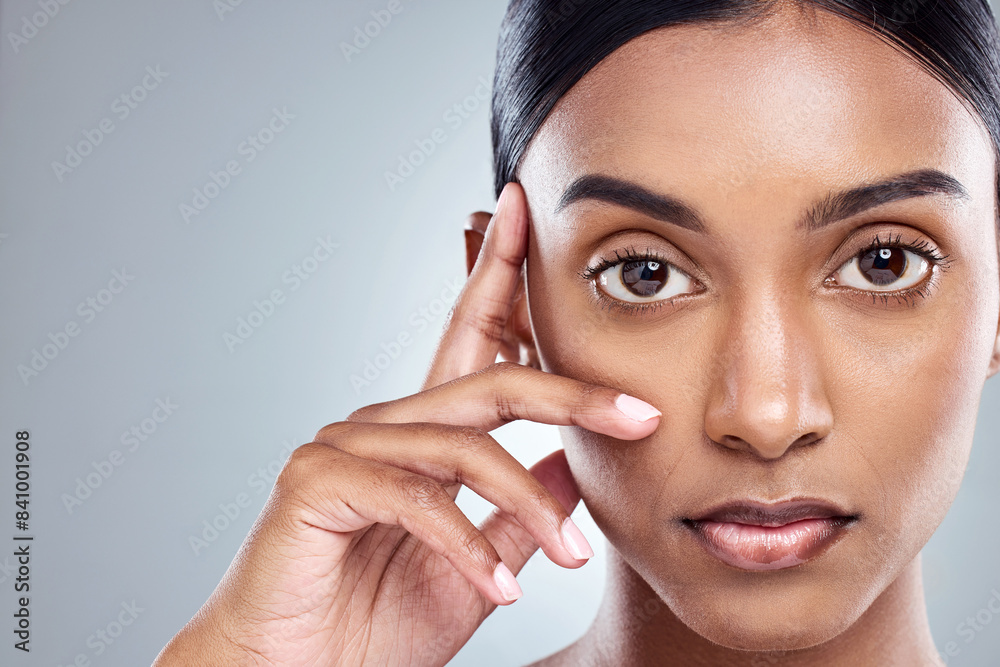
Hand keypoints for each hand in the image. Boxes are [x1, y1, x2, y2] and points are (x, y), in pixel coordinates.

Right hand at [153, 183, 661, 665]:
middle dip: (570, 393)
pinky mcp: (316, 483)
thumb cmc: (374, 621)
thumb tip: (571, 465)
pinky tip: (502, 588)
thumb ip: (517, 512)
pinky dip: (469, 546)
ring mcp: (344, 446)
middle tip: (642, 416)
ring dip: (526, 506)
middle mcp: (382, 425)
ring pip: (461, 446)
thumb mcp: (476, 562)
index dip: (498, 270)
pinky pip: (416, 499)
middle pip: (489, 381)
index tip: (524, 208)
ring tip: (570, 561)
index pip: (470, 337)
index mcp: (422, 436)